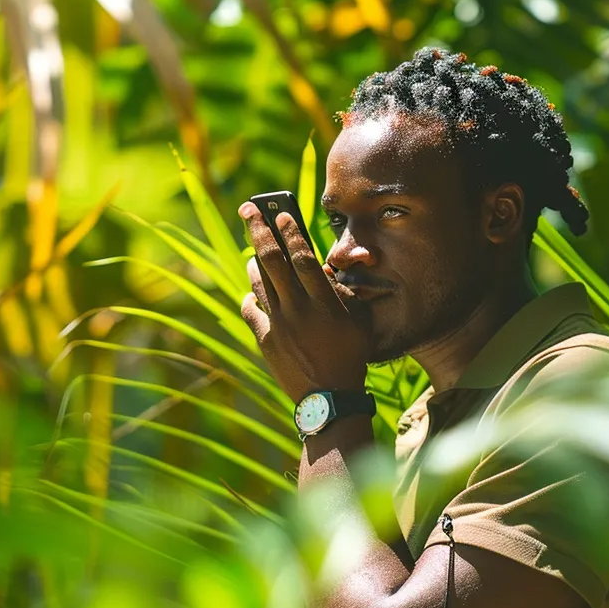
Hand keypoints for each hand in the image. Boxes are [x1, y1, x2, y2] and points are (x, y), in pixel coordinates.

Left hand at [238, 202, 369, 399]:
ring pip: (258, 281)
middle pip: (271, 260)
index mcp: (325, 303)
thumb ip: (346, 292)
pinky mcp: (265, 340)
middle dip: (257, 230)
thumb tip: (328, 269)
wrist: (329, 398)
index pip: (303, 258)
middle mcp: (299, 310)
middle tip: (248, 209)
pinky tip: (252, 292)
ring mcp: (279, 325)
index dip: (290, 232)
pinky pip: (250, 310)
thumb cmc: (351, 355)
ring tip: (254, 251)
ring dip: (253, 261)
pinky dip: (249, 297)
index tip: (280, 214)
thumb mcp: (360, 320)